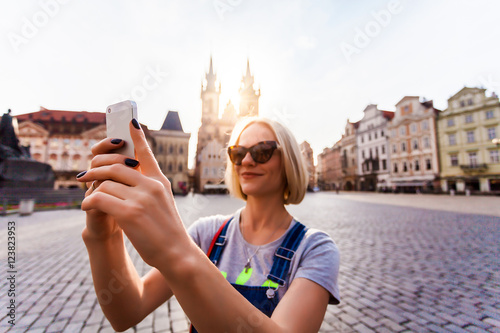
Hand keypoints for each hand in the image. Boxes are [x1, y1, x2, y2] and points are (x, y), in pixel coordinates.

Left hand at [77, 120, 185, 266]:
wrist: (177, 252)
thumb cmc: (167, 230)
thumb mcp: (163, 202)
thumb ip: (148, 187)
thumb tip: (127, 175)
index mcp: (160, 181)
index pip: (146, 153)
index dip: (137, 136)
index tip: (130, 121)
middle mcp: (151, 185)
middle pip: (116, 165)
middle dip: (96, 169)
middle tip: (85, 176)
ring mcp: (141, 198)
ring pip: (106, 183)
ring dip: (92, 189)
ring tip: (87, 197)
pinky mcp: (130, 213)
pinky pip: (100, 198)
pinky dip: (89, 202)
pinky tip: (87, 207)